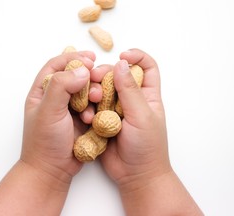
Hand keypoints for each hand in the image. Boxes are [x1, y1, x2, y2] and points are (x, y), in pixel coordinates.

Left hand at [21, 51, 95, 182]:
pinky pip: (91, 107)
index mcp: (42, 91)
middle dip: (87, 76)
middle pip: (73, 76)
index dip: (72, 58)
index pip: (56, 66)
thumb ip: (62, 87)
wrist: (52, 170)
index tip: (90, 58)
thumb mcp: (49, 111)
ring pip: (85, 91)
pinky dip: (95, 108)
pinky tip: (93, 116)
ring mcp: (68, 109)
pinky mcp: (80, 120)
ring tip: (96, 98)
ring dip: (93, 92)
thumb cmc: (44, 142)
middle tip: (97, 78)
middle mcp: (55, 97)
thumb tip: (82, 70)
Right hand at [92, 49, 170, 187]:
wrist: (135, 176)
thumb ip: (130, 90)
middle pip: (118, 75)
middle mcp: (131, 99)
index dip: (136, 56)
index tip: (122, 55)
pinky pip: (93, 107)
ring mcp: (115, 110)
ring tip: (91, 100)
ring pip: (102, 90)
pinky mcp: (102, 121)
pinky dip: (88, 107)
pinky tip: (86, 114)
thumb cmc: (147, 147)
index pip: (146, 67)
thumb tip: (121, 63)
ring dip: (94, 91)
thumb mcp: (141, 116)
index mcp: (147, 95)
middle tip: (96, 77)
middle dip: (106, 73)